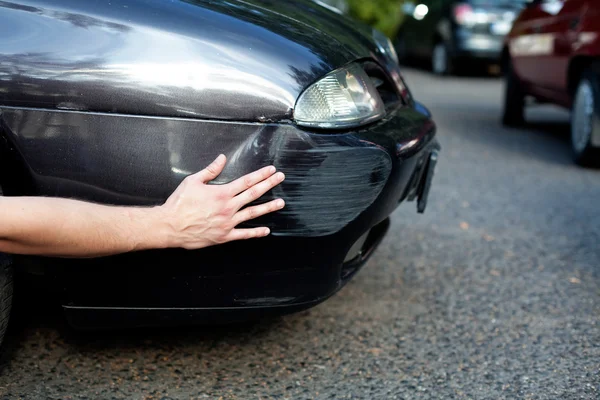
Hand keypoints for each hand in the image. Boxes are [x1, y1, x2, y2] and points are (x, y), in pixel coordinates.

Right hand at [159, 154, 284, 248]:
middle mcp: (228, 207)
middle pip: (253, 194)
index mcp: (221, 193)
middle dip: (269, 185)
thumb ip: (210, 170)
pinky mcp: (224, 236)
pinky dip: (256, 233)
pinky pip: (243, 235)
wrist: (170, 226)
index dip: (261, 175)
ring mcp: (228, 222)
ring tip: (281, 202)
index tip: (271, 170)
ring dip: (268, 207)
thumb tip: (222, 158)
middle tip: (280, 178)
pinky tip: (266, 230)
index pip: (246, 181)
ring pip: (252, 213)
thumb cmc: (179, 203)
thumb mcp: (193, 181)